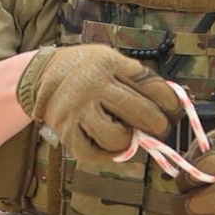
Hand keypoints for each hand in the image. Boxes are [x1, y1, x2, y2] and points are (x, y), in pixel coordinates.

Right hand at [17, 45, 179, 164]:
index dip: (172, 105)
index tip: (172, 112)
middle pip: (142, 114)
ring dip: (128, 141)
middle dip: (158, 126)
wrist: (41, 74)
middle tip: (157, 129)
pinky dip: (105, 155)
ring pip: (118, 137)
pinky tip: (107, 145)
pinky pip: (92, 153)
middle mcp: (95, 85)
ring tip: (125, 134)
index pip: (155, 88)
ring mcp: (78, 108)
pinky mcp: (65, 129)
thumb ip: (136, 79)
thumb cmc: (86, 69)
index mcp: (112, 64)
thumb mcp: (111, 59)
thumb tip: (171, 105)